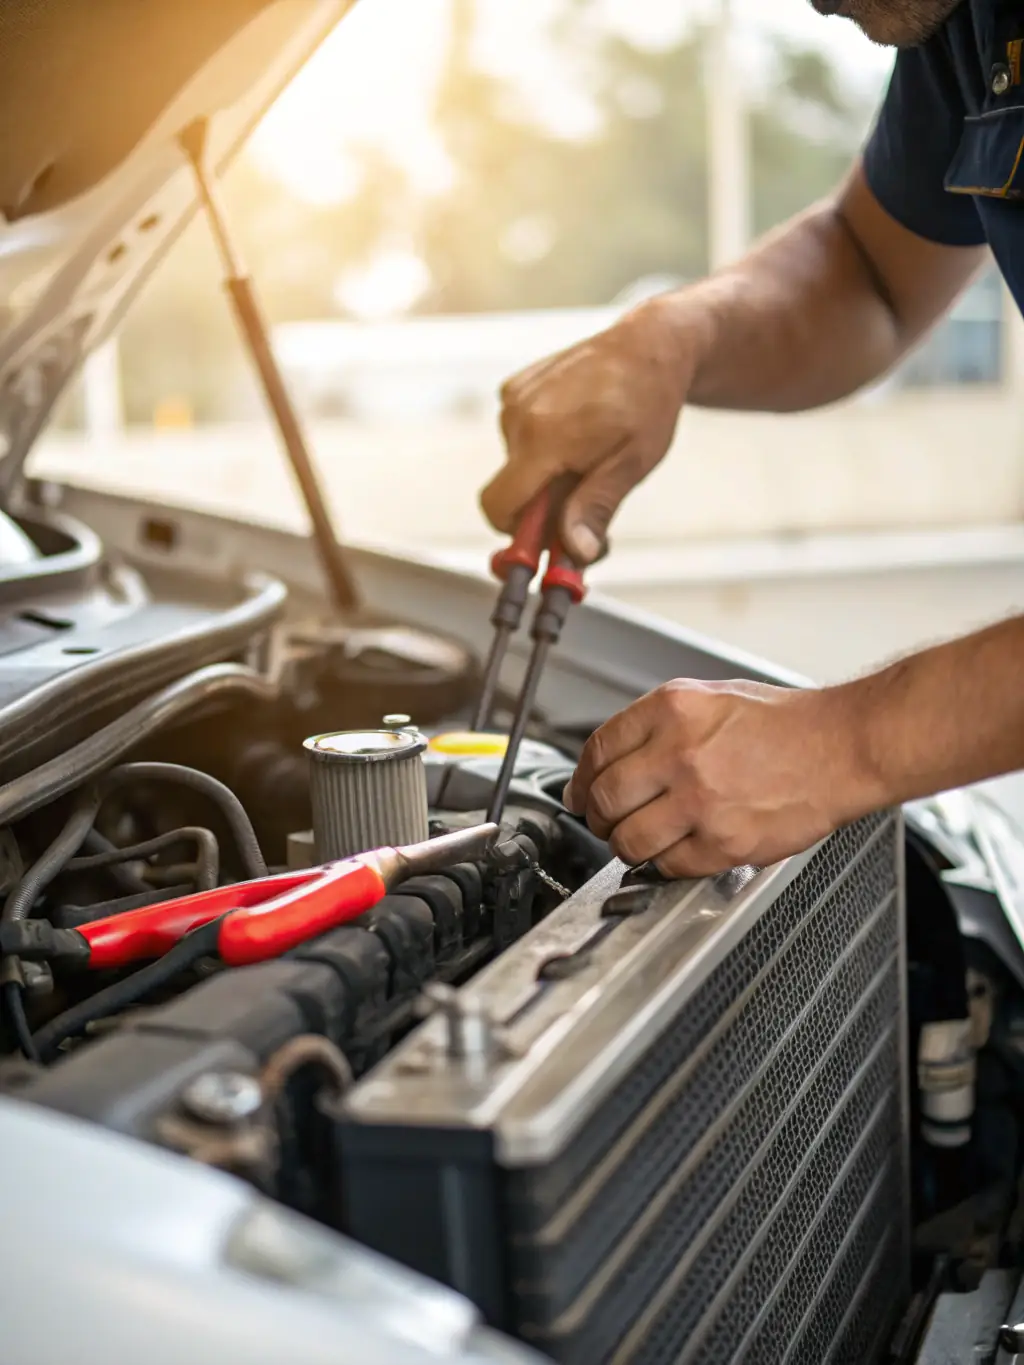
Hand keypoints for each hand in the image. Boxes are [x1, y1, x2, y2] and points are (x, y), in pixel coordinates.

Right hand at [480, 298, 701, 564]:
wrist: (649, 344)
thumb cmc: (647, 401)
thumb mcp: (631, 464)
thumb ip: (596, 508)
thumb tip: (575, 552)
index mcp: (543, 438)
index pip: (499, 506)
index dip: (516, 535)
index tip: (544, 545)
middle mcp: (517, 416)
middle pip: (512, 491)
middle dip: (544, 508)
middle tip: (587, 500)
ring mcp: (514, 399)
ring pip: (517, 467)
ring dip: (547, 476)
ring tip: (590, 455)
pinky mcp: (516, 388)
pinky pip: (519, 438)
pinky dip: (543, 448)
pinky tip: (578, 431)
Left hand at [563, 678, 879, 877]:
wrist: (841, 747)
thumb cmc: (783, 724)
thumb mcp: (709, 697)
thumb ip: (655, 725)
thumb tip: (609, 759)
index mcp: (672, 710)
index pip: (597, 751)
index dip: (581, 779)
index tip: (581, 793)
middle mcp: (680, 754)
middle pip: (604, 799)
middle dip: (597, 817)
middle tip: (605, 821)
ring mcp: (701, 802)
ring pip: (629, 841)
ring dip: (626, 846)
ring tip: (639, 840)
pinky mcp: (724, 843)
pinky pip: (669, 867)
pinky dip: (665, 865)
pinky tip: (678, 850)